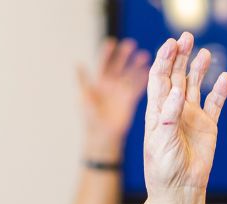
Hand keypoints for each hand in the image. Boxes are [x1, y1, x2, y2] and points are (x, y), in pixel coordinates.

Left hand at [79, 38, 149, 159]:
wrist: (102, 136)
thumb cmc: (90, 119)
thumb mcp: (84, 98)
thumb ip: (83, 80)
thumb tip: (77, 63)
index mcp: (99, 82)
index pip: (103, 63)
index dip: (107, 53)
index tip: (112, 42)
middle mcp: (111, 85)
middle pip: (119, 66)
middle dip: (124, 55)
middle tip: (131, 44)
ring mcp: (121, 92)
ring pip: (130, 75)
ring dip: (137, 65)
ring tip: (145, 56)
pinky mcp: (129, 101)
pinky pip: (137, 88)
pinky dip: (143, 80)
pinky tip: (149, 72)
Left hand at [140, 33, 226, 203]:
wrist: (180, 192)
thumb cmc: (163, 172)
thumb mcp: (160, 143)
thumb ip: (169, 116)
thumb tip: (177, 90)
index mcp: (157, 112)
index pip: (159, 79)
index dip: (164, 60)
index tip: (171, 45)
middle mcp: (174, 110)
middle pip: (177, 76)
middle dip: (180, 56)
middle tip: (187, 38)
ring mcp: (191, 117)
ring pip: (195, 85)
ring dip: (199, 68)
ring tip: (204, 52)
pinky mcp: (208, 127)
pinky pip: (215, 104)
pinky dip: (220, 91)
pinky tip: (224, 78)